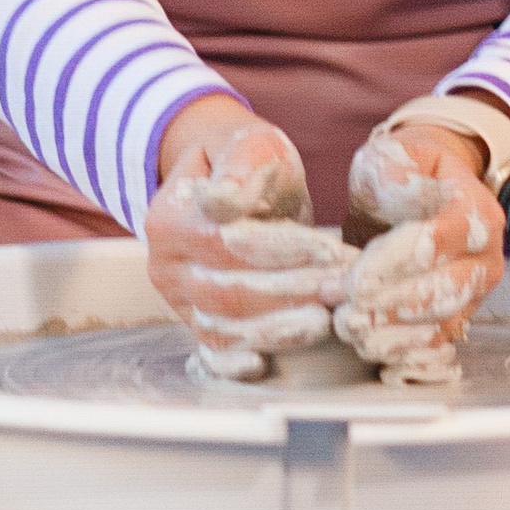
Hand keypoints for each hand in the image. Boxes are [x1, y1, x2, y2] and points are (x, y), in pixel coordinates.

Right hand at [147, 98, 351, 380]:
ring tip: (328, 318)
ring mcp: (178, 299)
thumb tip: (226, 198)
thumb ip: (241, 167)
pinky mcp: (196, 324)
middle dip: (292, 291)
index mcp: (170, 216)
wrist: (228, 185)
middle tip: (343, 289)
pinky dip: (238, 362)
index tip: (331, 250)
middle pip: (228, 290)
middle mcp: (165, 264)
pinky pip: (214, 351)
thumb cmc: (248, 164)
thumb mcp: (250, 144)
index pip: (229, 242)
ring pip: (225, 325)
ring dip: (279, 328)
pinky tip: (266, 364)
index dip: (282, 250)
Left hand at [335, 114, 505, 386]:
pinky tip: (371, 352)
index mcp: (477, 212)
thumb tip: (398, 198)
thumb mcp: (394, 157)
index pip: (433, 244)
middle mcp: (486, 257)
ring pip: (440, 323)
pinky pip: (437, 344)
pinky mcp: (459, 317)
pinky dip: (404, 354)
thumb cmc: (404, 175)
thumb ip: (395, 174)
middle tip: (342, 315)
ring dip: (392, 335)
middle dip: (387, 308)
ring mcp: (476, 292)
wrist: (422, 195)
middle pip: (441, 291)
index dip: (388, 267)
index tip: (347, 282)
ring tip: (350, 332)